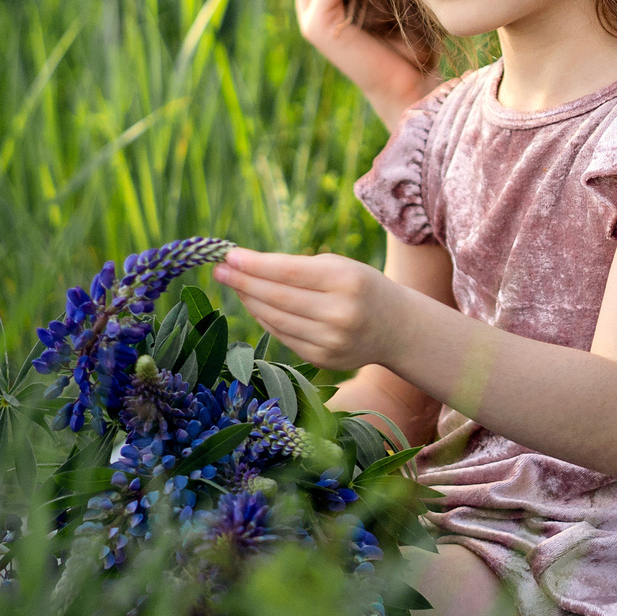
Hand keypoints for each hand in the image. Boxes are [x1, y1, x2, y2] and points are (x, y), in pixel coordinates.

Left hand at [214, 247, 408, 371]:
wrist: (396, 329)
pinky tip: (253, 305)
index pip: (289, 272)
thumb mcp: (341, 267)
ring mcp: (331, 341)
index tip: (228, 255)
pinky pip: (283, 337)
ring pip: (276, 319)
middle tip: (220, 270)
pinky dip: (264, 320)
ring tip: (233, 284)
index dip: (255, 264)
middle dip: (244, 282)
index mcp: (346, 281)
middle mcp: (340, 313)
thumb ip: (300, 268)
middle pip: (278, 297)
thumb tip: (247, 267)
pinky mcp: (323, 359)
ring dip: (250, 301)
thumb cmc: (361, 287)